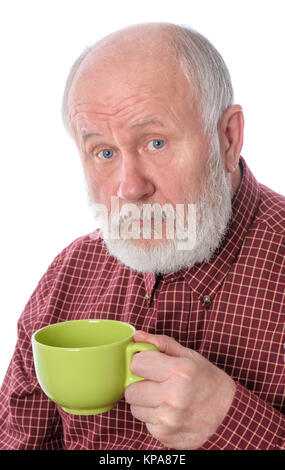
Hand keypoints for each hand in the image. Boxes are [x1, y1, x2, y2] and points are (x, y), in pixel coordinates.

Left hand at [125, 331, 235, 448]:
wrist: (229, 414)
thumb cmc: (208, 381)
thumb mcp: (189, 356)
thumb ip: (161, 344)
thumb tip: (137, 336)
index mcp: (180, 371)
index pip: (136, 364)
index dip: (141, 362)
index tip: (149, 363)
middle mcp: (173, 397)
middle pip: (131, 390)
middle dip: (139, 385)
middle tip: (155, 383)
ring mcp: (169, 420)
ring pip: (135, 409)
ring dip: (145, 403)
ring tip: (164, 398)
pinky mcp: (166, 436)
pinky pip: (145, 424)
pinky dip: (154, 417)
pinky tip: (170, 412)